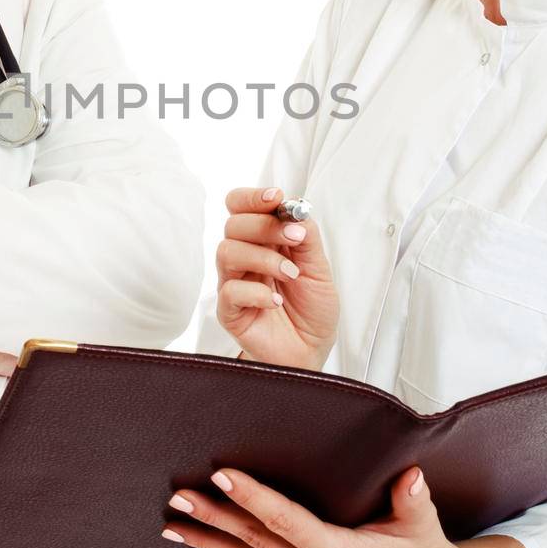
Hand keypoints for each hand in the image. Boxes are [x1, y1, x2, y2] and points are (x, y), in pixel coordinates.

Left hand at [160, 465, 525, 547]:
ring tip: (174, 523)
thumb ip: (413, 498)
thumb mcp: (421, 522)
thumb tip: (411, 476)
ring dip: (207, 539)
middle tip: (181, 496)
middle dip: (213, 516)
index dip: (252, 497)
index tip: (223, 476)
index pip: (285, 520)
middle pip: (254, 539)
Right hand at [216, 186, 338, 369]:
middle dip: (265, 226)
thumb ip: (307, 237)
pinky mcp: (229, 311)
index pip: (240, 206)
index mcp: (262, 240)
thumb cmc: (312, 309)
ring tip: (290, 275)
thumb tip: (295, 211)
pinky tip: (276, 301)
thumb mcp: (319, 268)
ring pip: (227, 251)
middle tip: (294, 239)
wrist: (312, 350)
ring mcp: (234, 283)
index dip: (253, 197)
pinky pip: (230, 291)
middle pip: (233, 224)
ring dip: (264, 258)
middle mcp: (244, 257)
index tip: (276, 197)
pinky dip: (257, 292)